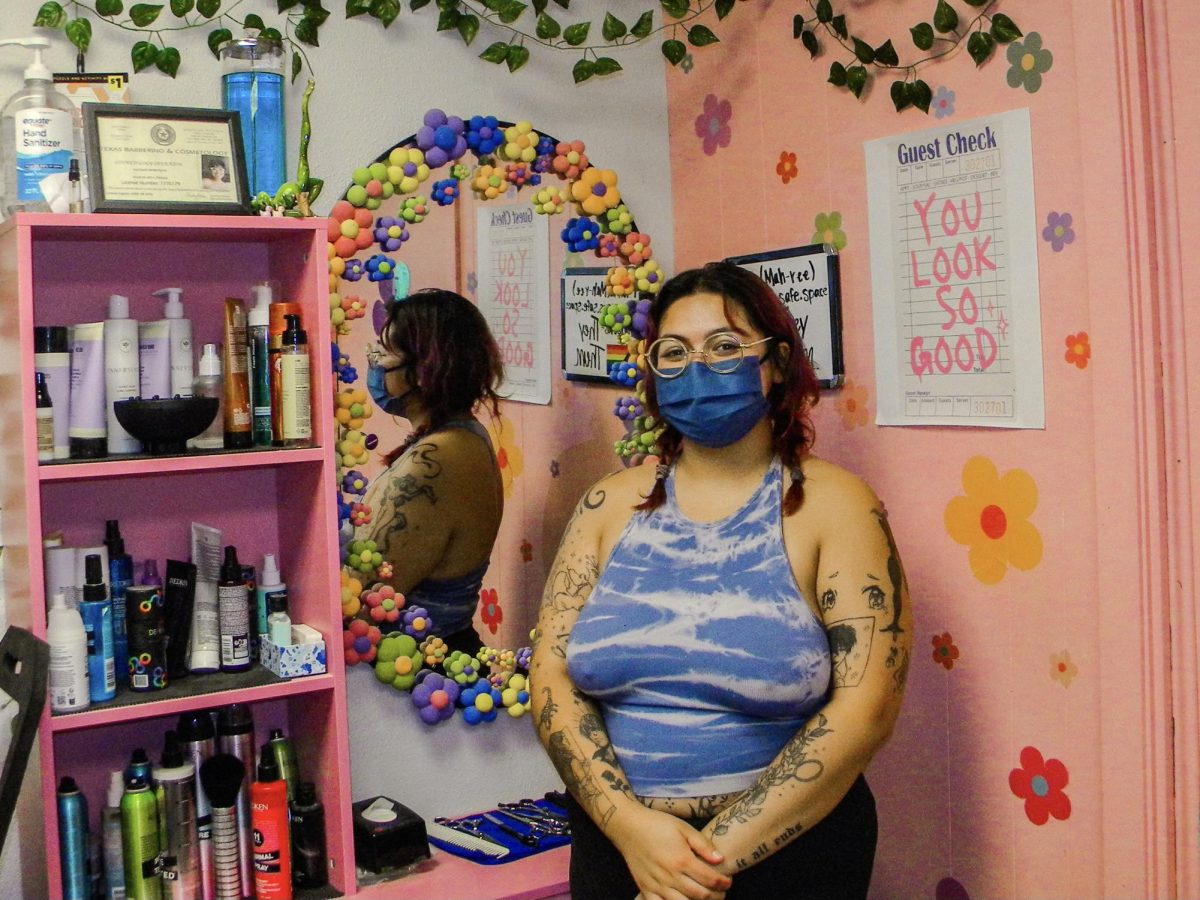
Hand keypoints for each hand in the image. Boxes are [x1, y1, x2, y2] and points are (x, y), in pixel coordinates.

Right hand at [609, 806, 731, 899]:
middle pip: (700, 896)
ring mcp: (656, 885)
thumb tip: (720, 859)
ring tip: (704, 898)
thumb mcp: (683, 828)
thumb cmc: (657, 824)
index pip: (710, 879)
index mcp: (682, 859)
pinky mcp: (645, 889)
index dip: (723, 883)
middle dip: (716, 897)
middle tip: (721, 892)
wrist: (628, 827)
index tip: (727, 881)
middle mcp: (670, 876)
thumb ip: (703, 844)